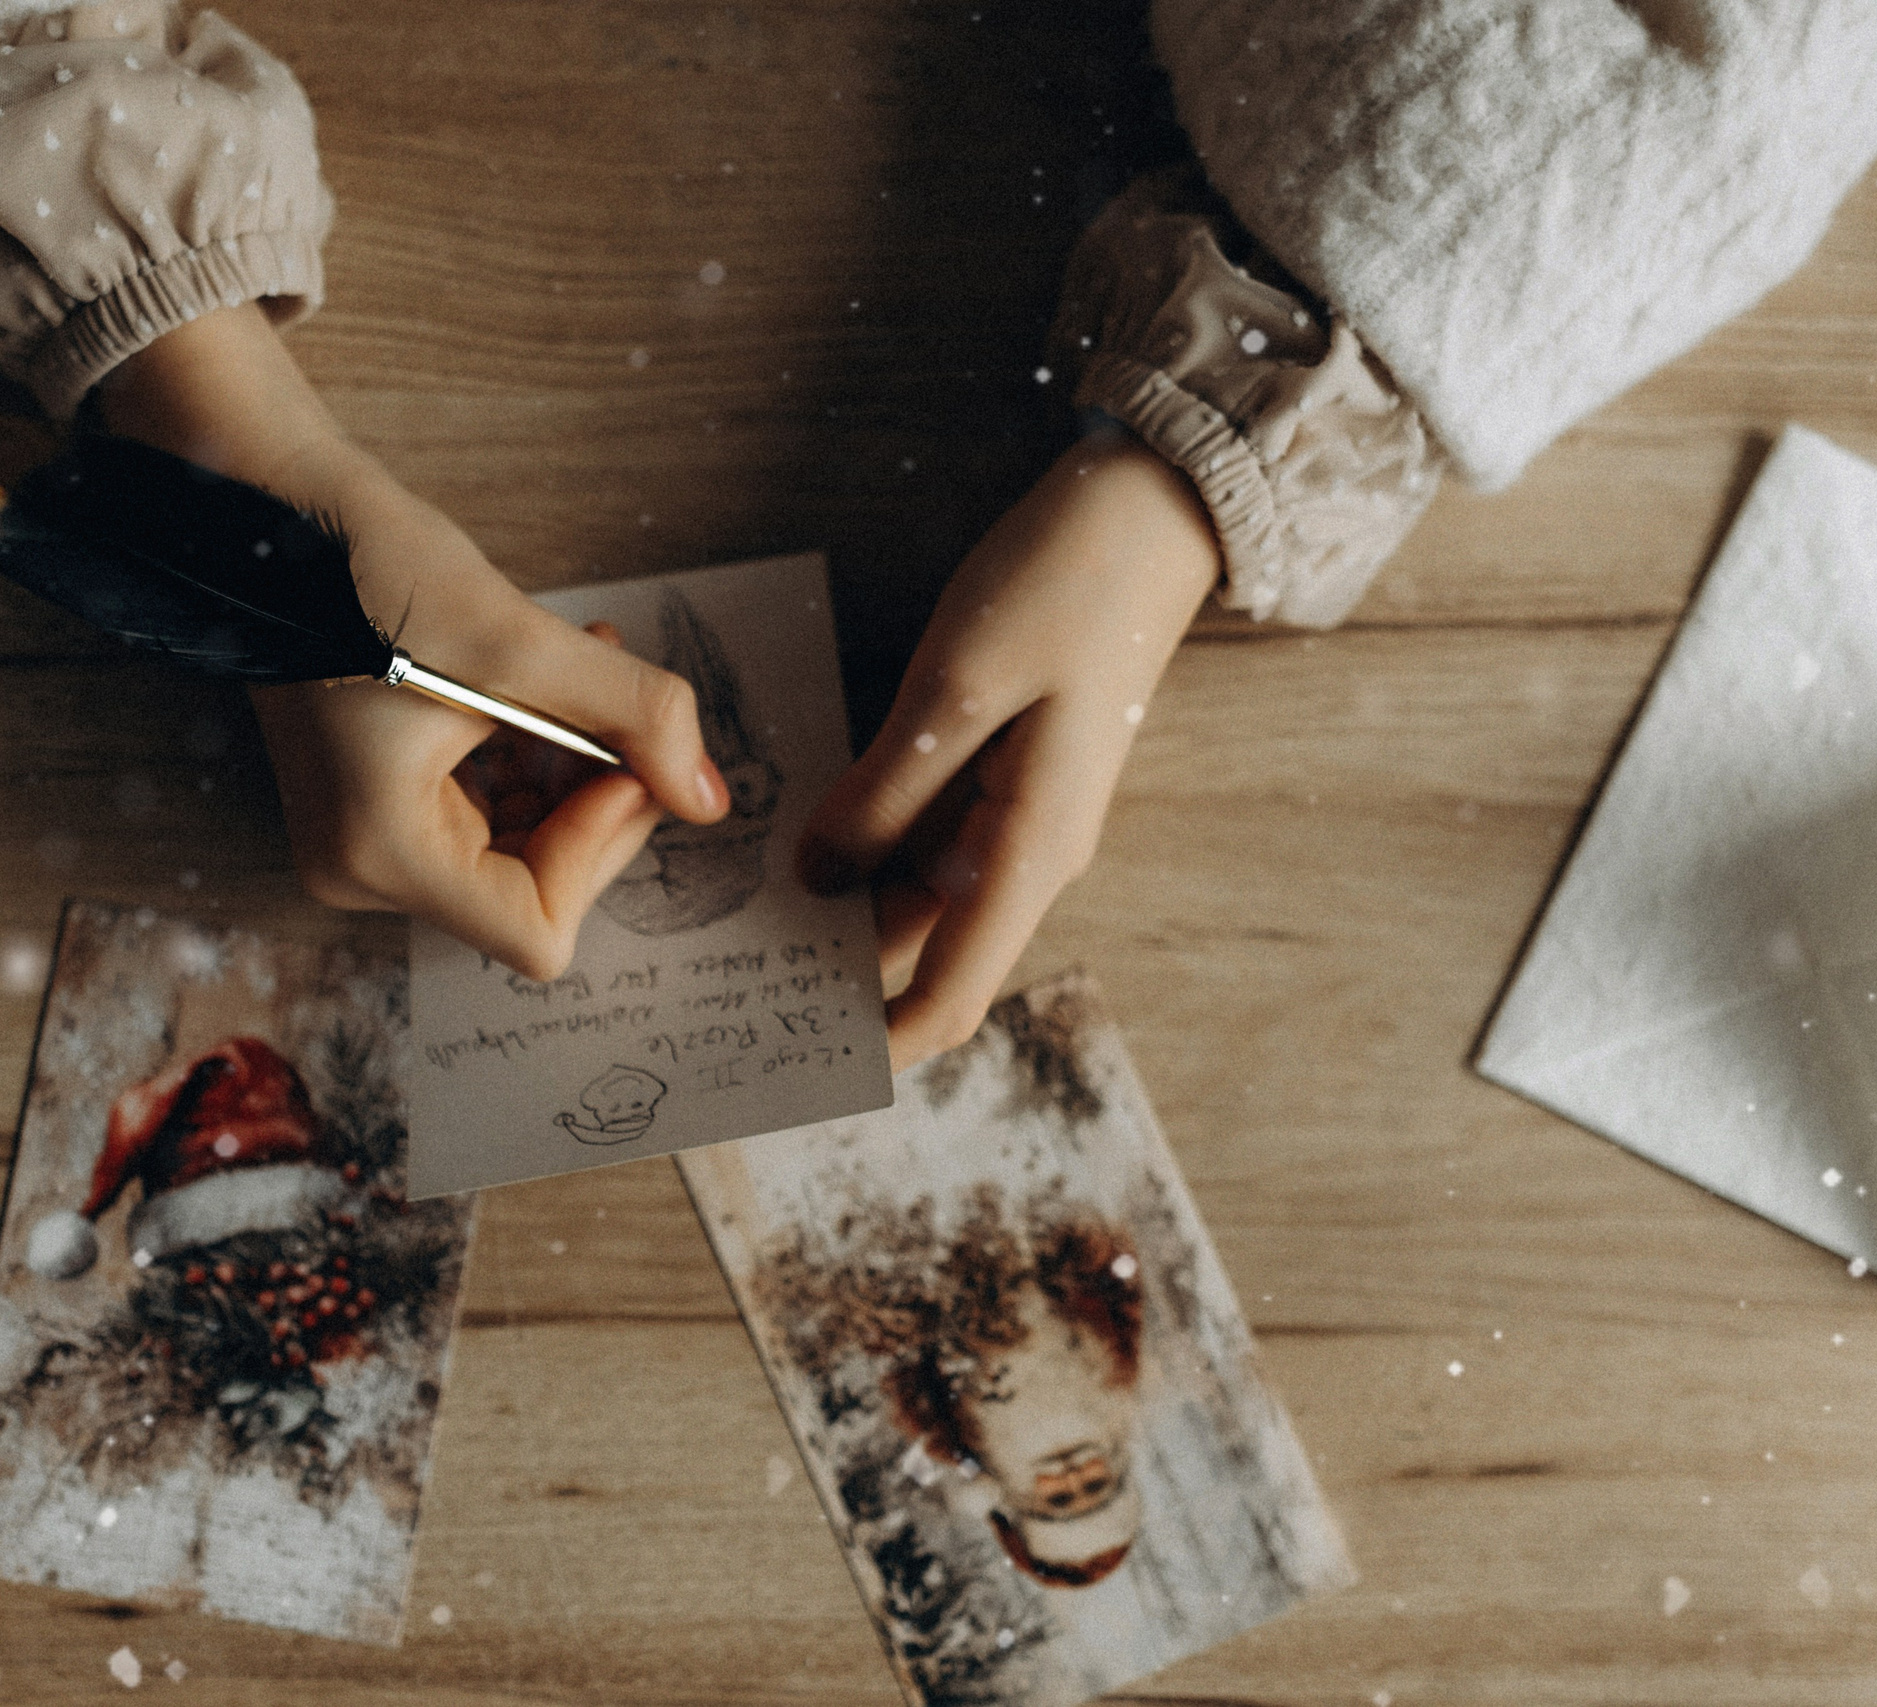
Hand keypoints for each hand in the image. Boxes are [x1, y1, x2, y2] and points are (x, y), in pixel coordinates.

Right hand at [250, 472, 725, 976]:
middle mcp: (361, 871)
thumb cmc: (373, 574)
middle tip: (624, 712)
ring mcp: (361, 846)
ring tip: (583, 674)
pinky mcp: (371, 811)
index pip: (539, 929)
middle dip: (595, 804)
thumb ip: (638, 718)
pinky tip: (540, 692)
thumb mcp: (525, 644)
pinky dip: (528, 765)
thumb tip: (710, 796)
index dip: (599, 848)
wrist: (278, 519)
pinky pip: (480, 820)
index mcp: (381, 853)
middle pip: (532, 894)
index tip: (620, 760)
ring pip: (515, 855)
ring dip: (570, 774)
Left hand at [797, 433, 1221, 1068]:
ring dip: (845, 904)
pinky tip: (803, 829)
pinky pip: (927, 835)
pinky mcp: (1005, 770)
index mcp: (1030, 854)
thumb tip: (818, 883)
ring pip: (918, 893)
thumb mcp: (955, 691)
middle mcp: (1029, 854)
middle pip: (924, 950)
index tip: (800, 1065)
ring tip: (743, 904)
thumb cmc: (1060, 592)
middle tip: (729, 974)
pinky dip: (867, 843)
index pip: (953, 996)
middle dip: (838, 970)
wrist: (1147, 514)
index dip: (879, 1043)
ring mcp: (1019, 814)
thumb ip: (884, 795)